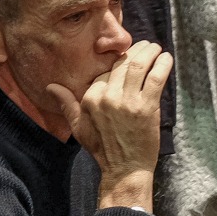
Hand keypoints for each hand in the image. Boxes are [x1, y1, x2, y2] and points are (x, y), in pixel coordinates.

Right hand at [47, 41, 171, 209]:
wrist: (124, 169)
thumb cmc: (102, 149)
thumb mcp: (78, 127)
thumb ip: (66, 104)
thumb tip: (51, 87)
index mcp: (90, 98)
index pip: (105, 72)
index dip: (118, 64)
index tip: (128, 58)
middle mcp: (107, 96)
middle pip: (122, 64)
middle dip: (136, 51)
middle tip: (146, 46)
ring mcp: (127, 101)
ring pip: (138, 66)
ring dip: (149, 52)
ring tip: (155, 48)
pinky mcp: (146, 107)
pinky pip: (155, 78)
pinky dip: (162, 65)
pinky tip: (166, 58)